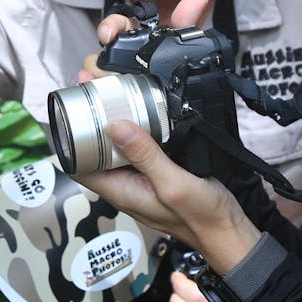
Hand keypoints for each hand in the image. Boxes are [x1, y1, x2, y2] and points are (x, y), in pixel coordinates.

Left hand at [76, 0, 259, 272]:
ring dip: (119, 101)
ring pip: (120, 129)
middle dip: (95, 102)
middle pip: (96, 134)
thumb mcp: (173, 186)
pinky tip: (152, 88)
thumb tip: (113, 122)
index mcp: (117, 186)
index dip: (69, 124)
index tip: (77, 92)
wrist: (233, 231)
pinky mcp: (162, 158)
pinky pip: (145, 131)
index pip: (75, 154)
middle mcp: (124, 174)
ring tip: (120, 70)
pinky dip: (145, 108)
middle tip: (101, 70)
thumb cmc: (201, 217)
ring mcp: (142, 166)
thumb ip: (146, 156)